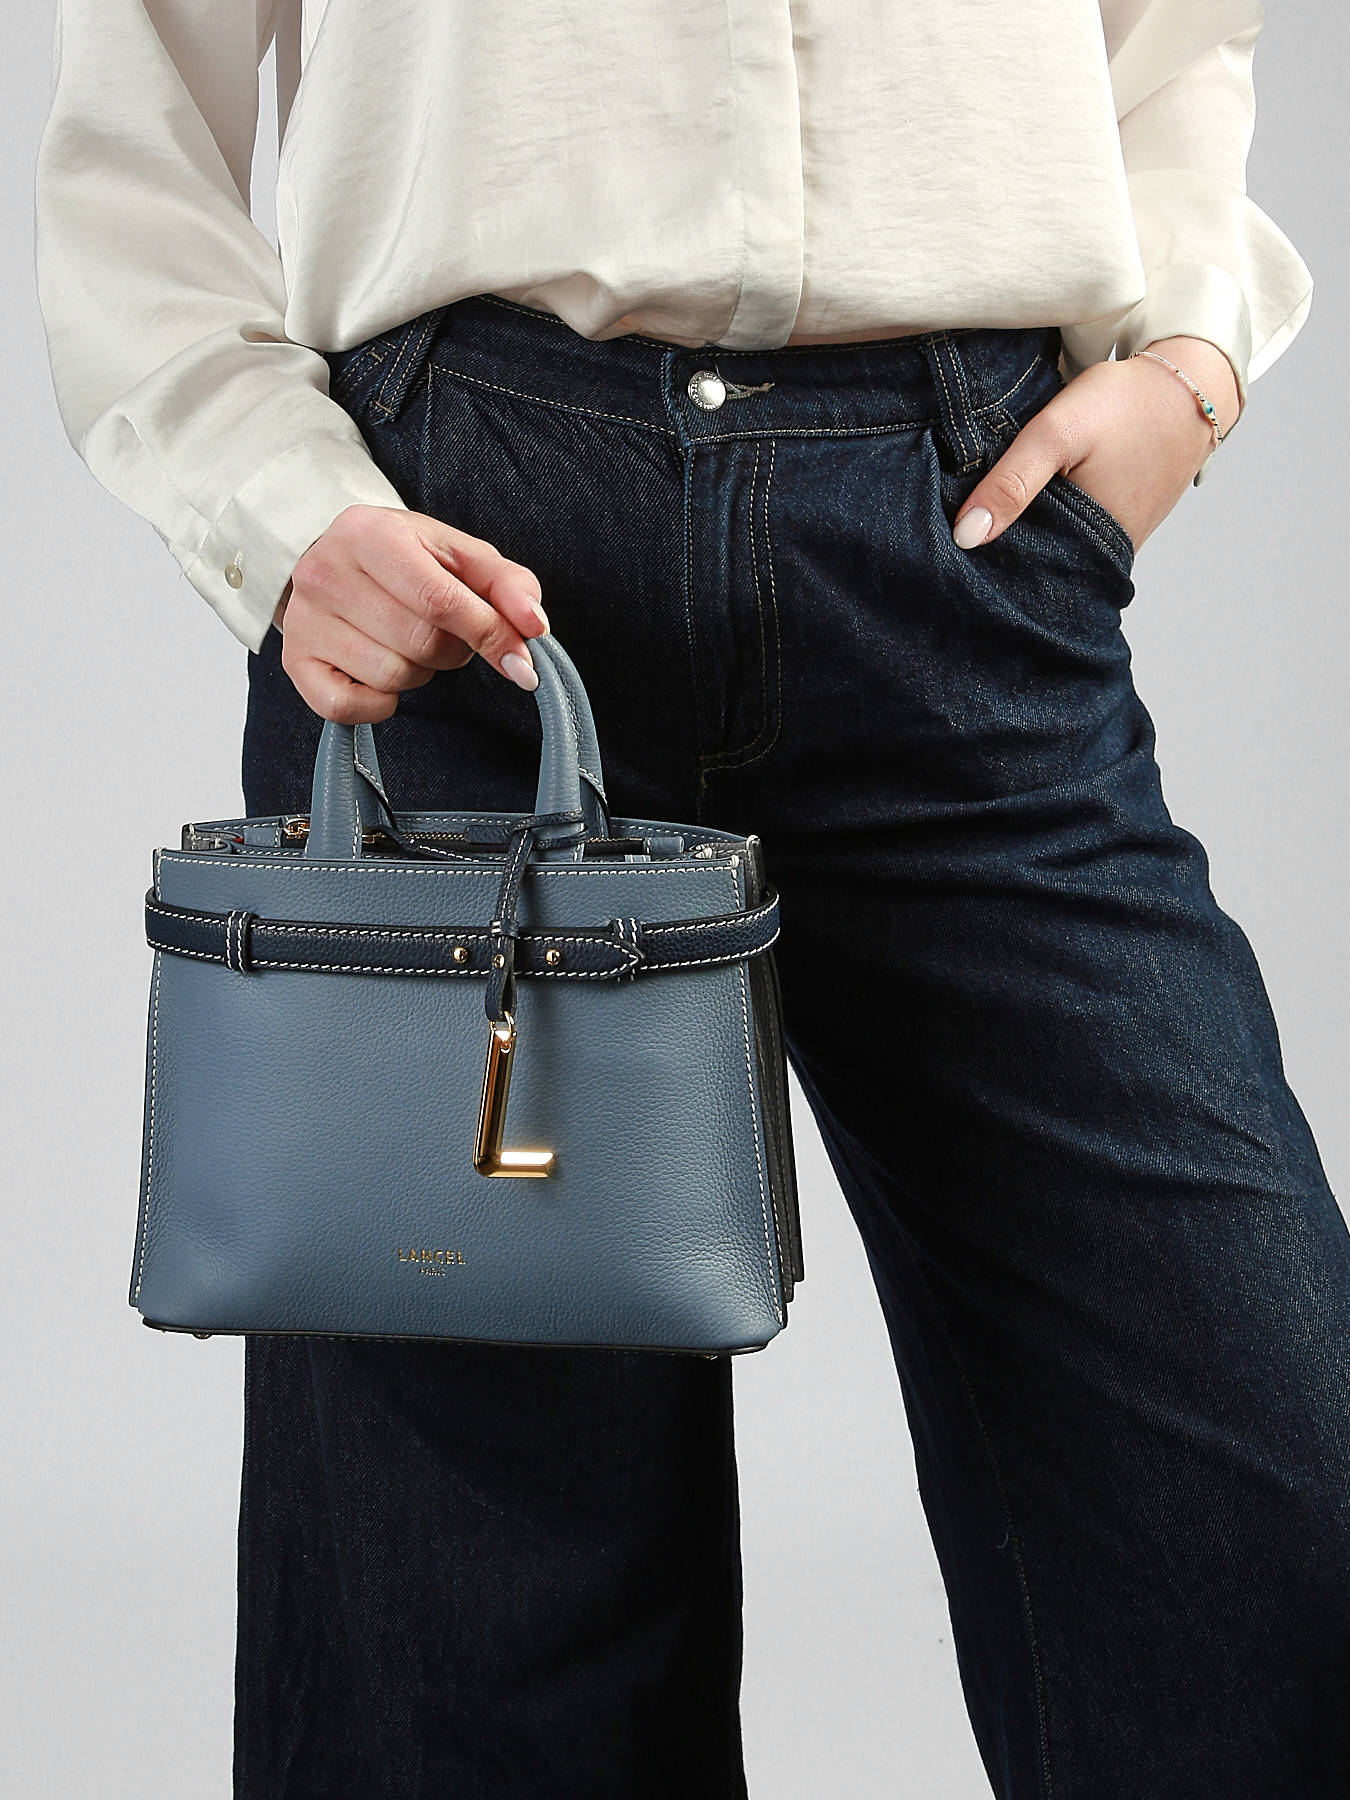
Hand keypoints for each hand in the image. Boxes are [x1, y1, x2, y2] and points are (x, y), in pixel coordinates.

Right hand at [272, 505, 549, 722]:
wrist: (331, 557)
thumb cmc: (405, 558)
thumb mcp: (459, 554)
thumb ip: (507, 584)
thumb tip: (534, 627)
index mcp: (370, 534)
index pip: (440, 601)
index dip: (488, 634)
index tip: (520, 657)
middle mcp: (325, 573)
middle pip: (421, 643)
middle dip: (452, 649)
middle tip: (443, 631)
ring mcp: (304, 620)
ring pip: (392, 677)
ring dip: (418, 671)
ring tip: (405, 640)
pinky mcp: (294, 662)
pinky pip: (349, 708)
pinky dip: (379, 702)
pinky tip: (379, 670)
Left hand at [951, 335, 1241, 559]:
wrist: (1190, 385)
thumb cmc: (1126, 405)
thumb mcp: (1056, 434)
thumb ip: (1010, 483)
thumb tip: (966, 537)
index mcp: (1087, 549)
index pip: (1016, 572)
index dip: (981, 557)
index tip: (947, 543)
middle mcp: (1104, 559)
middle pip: (1034, 565)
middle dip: (1000, 548)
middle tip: (963, 525)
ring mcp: (1115, 547)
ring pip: (1053, 550)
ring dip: (1024, 534)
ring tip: (990, 513)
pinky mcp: (1120, 530)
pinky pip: (1073, 536)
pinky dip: (1050, 521)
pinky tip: (1030, 503)